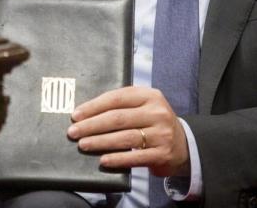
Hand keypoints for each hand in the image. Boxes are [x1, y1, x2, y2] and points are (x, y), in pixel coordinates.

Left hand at [67, 86, 189, 177]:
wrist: (183, 144)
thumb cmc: (152, 122)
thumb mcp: (143, 106)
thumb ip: (121, 105)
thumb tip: (86, 113)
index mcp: (149, 95)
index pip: (116, 98)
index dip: (93, 107)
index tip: (76, 115)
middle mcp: (157, 112)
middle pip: (118, 118)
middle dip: (92, 125)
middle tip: (73, 132)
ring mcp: (162, 134)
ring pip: (125, 137)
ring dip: (100, 142)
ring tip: (83, 144)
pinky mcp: (162, 153)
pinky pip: (136, 157)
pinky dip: (118, 159)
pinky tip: (103, 160)